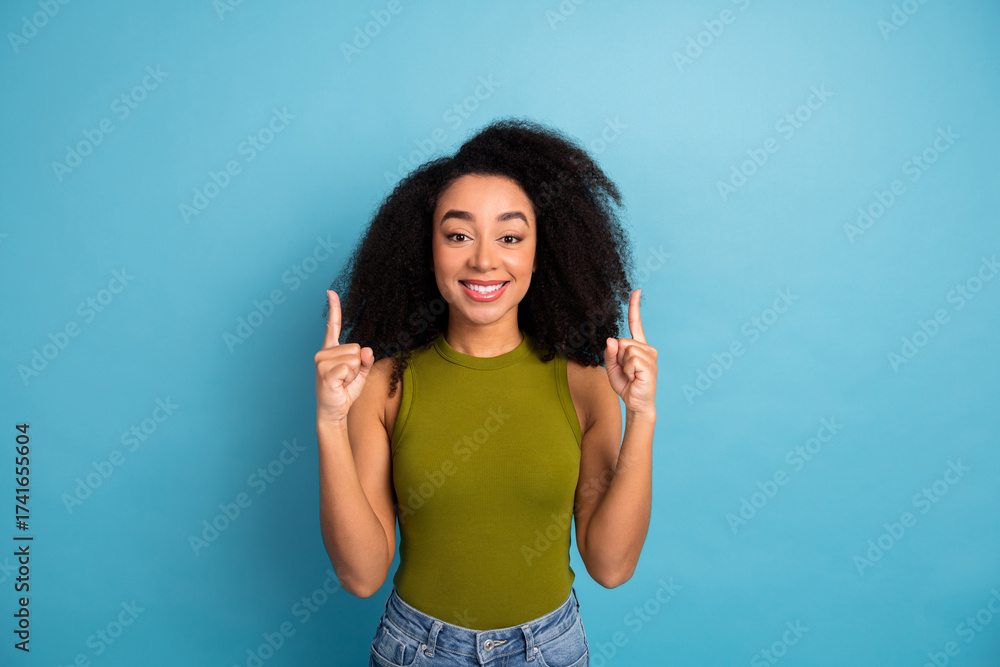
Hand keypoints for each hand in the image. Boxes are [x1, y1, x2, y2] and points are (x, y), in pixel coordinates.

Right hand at [314, 290, 374, 424]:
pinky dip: (350, 378)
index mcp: (331, 350)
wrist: (335, 412)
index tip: (331, 291)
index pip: (333, 325)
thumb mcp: (361, 374)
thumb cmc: (345, 391)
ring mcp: (322, 361)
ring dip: (354, 373)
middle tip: (346, 378)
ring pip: (355, 358)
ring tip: (343, 382)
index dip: (334, 308)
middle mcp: (323, 352)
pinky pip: (350, 367)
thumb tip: (367, 350)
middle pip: (356, 347)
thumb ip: (366, 360)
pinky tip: (340, 385)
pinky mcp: (325, 371)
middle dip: (358, 365)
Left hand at [604, 288, 656, 416]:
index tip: (636, 290)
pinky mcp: (650, 366)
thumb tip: (611, 339)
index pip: (635, 323)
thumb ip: (610, 353)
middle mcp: (647, 348)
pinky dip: (627, 370)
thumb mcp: (612, 367)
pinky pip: (630, 360)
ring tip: (631, 375)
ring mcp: (650, 356)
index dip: (634, 307)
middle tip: (626, 371)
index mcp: (638, 346)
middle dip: (618, 357)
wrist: (636, 403)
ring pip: (626, 349)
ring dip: (622, 365)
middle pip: (622, 341)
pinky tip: (634, 378)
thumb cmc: (626, 385)